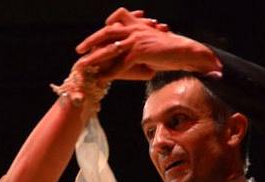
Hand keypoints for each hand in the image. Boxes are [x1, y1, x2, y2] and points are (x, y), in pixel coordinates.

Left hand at [75, 8, 220, 81]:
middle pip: (108, 32)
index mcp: (138, 25)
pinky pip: (120, 64)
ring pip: (110, 49)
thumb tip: (131, 51)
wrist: (185, 52)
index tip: (99, 33)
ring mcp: (136, 40)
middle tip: (79, 49)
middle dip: (92, 40)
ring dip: (95, 58)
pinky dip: (110, 73)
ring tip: (84, 65)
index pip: (117, 19)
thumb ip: (140, 43)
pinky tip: (101, 80)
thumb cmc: (171, 50)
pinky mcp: (139, 52)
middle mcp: (135, 29)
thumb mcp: (153, 42)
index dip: (107, 25)